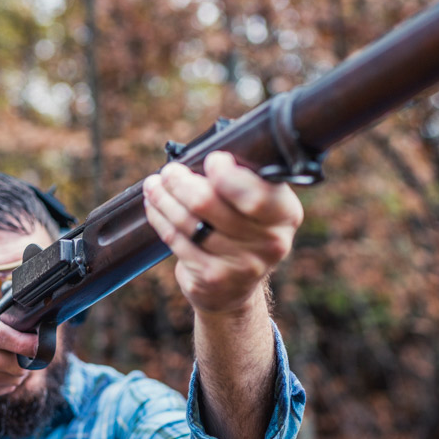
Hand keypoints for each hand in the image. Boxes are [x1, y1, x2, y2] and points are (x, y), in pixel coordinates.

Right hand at [0, 302, 38, 412]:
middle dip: (23, 363)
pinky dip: (3, 386)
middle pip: (9, 361)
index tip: (38, 345)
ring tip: (7, 368)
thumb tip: (26, 317)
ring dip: (15, 375)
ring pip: (7, 378)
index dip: (25, 343)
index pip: (2, 335)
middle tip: (25, 359)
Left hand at [143, 151, 302, 314]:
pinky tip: (154, 207)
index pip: (256, 195)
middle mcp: (269, 242)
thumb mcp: (257, 204)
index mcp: (285, 214)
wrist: (236, 288)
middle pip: (209, 204)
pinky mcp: (212, 278)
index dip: (228, 176)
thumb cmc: (243, 229)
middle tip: (168, 172)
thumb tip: (204, 150)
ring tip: (153, 185)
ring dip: (164, 199)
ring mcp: (241, 265)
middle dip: (181, 182)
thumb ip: (242, 178)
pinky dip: (160, 220)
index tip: (211, 160)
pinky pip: (177, 241)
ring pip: (188, 222)